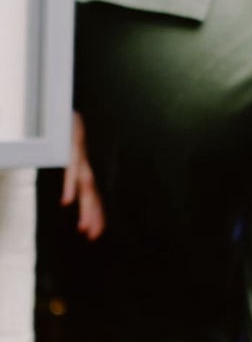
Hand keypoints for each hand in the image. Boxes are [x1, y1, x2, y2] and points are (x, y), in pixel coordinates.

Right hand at [61, 111, 104, 239]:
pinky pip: (69, 169)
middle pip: (92, 193)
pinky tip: (68, 201)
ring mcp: (79, 156)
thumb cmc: (66, 128)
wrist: (65, 105)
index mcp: (85, 166)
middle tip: (94, 235)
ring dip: (86, 207)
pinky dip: (69, 185)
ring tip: (85, 226)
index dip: (95, 213)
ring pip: (85, 185)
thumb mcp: (69, 151)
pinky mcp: (70, 147)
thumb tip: (66, 191)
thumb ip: (70, 170)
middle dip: (94, 215)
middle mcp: (85, 163)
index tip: (95, 232)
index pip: (93, 194)